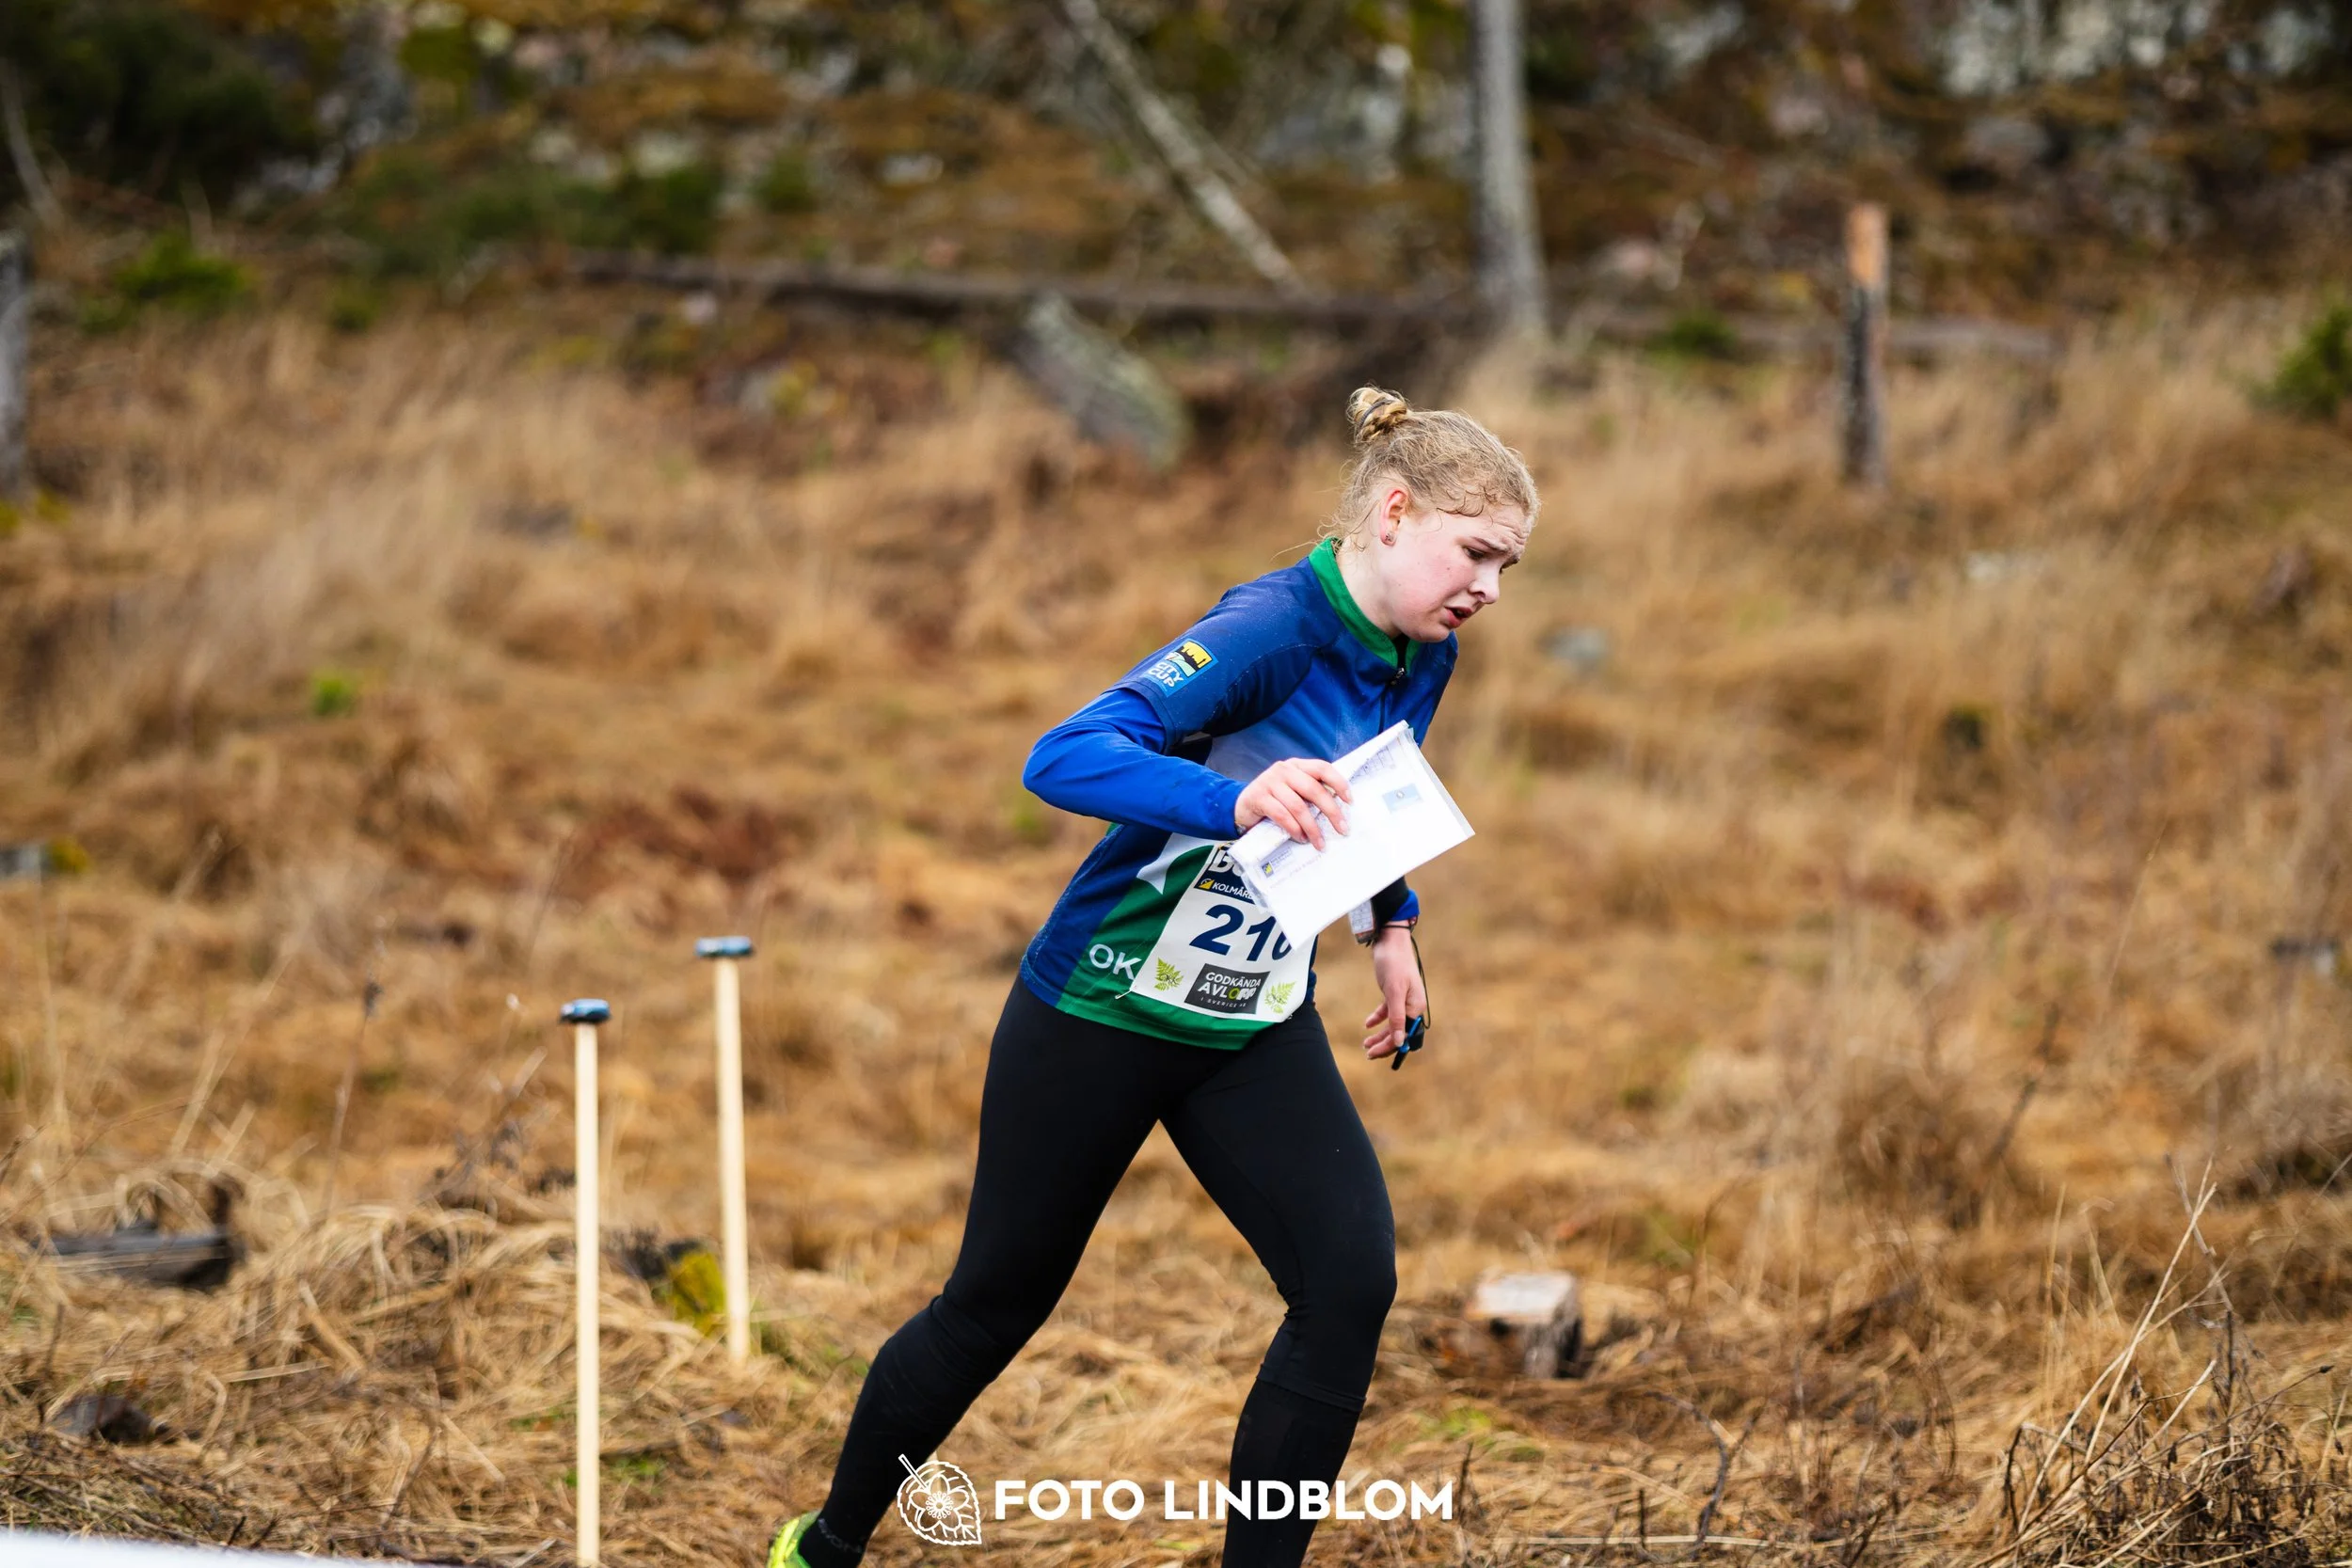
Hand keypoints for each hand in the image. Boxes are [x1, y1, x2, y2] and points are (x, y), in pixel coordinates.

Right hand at [1234, 757, 1351, 849]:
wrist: (1240, 806)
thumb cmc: (1274, 800)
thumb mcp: (1292, 790)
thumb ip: (1310, 792)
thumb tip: (1339, 811)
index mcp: (1297, 766)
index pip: (1322, 768)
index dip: (1338, 783)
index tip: (1350, 801)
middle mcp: (1284, 770)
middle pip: (1314, 789)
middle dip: (1331, 811)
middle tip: (1342, 829)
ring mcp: (1269, 782)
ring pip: (1298, 806)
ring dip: (1312, 827)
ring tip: (1319, 842)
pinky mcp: (1258, 797)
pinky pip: (1281, 815)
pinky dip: (1294, 829)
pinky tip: (1301, 838)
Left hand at [1363, 926, 1424, 1059]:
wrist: (1390, 941)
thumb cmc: (1394, 964)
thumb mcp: (1394, 992)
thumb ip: (1397, 1018)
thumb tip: (1399, 1041)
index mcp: (1416, 1007)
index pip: (1404, 1034)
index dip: (1391, 1046)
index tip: (1374, 1054)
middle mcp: (1412, 1006)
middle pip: (1399, 1032)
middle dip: (1383, 1044)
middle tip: (1367, 1053)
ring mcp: (1403, 999)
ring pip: (1392, 1024)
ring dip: (1379, 1034)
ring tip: (1365, 1044)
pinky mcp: (1394, 993)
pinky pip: (1388, 1011)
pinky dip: (1378, 1018)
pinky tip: (1367, 1024)